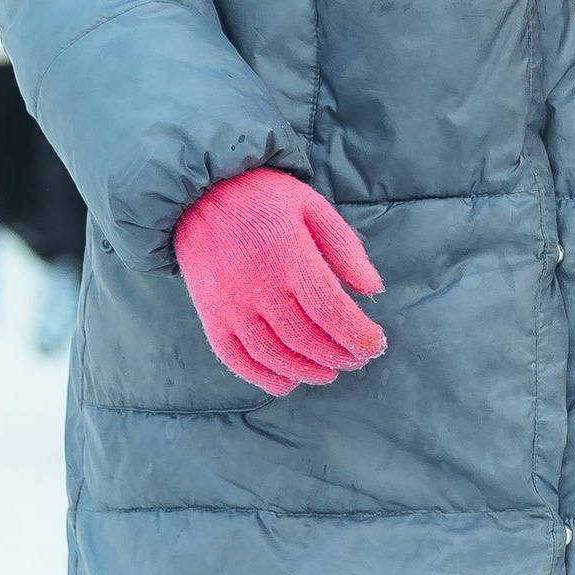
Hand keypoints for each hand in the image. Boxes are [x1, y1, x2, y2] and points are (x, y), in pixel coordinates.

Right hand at [174, 167, 384, 395]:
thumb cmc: (264, 199)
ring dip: (307, 371)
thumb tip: (373, 290)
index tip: (375, 344)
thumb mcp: (312, 207)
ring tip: (329, 372)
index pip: (331, 311)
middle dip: (339, 356)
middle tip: (356, 359)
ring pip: (274, 354)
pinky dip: (263, 377)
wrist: (198, 193)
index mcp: (290, 256)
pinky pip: (236, 359)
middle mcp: (259, 286)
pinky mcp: (211, 316)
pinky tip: (287, 381)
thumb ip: (345, 248)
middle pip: (306, 338)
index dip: (358, 335)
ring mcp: (231, 305)